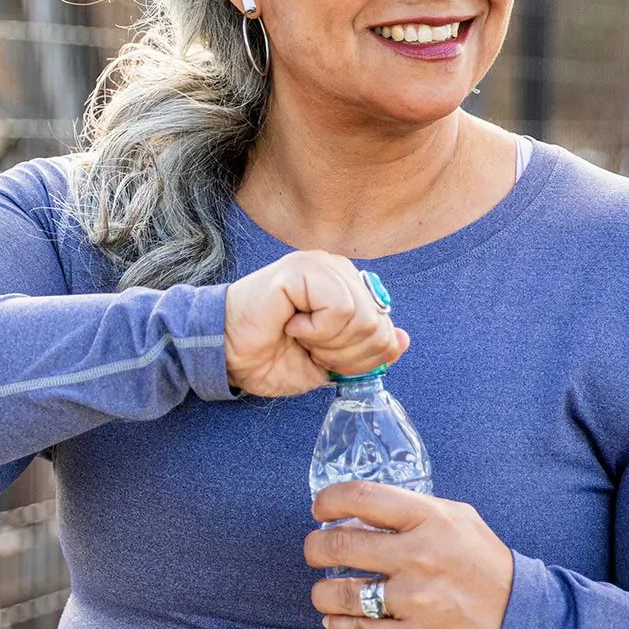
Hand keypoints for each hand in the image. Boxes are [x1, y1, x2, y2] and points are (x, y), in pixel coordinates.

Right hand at [223, 250, 408, 396]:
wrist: (227, 355)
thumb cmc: (271, 355)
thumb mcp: (330, 363)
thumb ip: (367, 351)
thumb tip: (402, 339)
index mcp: (349, 288)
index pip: (387, 327)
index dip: (362, 357)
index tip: (326, 361)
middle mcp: (339, 271)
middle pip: (379, 325)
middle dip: (346, 354)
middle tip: (311, 350)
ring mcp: (321, 265)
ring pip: (363, 317)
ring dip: (329, 343)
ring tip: (300, 336)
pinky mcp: (302, 268)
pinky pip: (340, 308)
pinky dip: (317, 330)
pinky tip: (292, 324)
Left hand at [305, 481, 514, 628]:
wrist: (521, 620)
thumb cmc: (482, 564)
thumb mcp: (457, 519)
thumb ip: (413, 508)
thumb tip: (361, 505)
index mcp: (430, 520)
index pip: (362, 498)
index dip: (329, 500)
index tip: (320, 509)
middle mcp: (420, 557)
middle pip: (339, 545)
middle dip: (314, 547)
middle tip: (314, 550)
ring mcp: (415, 601)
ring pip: (341, 593)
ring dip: (321, 592)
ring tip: (324, 591)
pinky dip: (338, 625)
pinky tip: (336, 620)